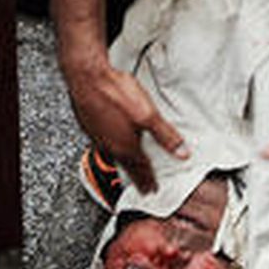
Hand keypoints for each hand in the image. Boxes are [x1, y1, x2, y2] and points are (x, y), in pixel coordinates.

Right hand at [67, 64, 188, 192]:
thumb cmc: (115, 93)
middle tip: (143, 189)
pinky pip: (103, 146)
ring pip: (114, 157)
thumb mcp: (148, 114)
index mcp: (127, 147)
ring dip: (124, 166)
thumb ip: (165, 135)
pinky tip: (112, 146)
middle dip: (137, 179)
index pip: (142, 169)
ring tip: (130, 171)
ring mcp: (98, 137)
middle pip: (127, 167)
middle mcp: (111, 146)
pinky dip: (112, 151)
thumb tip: (182, 153)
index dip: (149, 181)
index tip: (153, 191)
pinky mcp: (89, 126)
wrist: (86, 77)